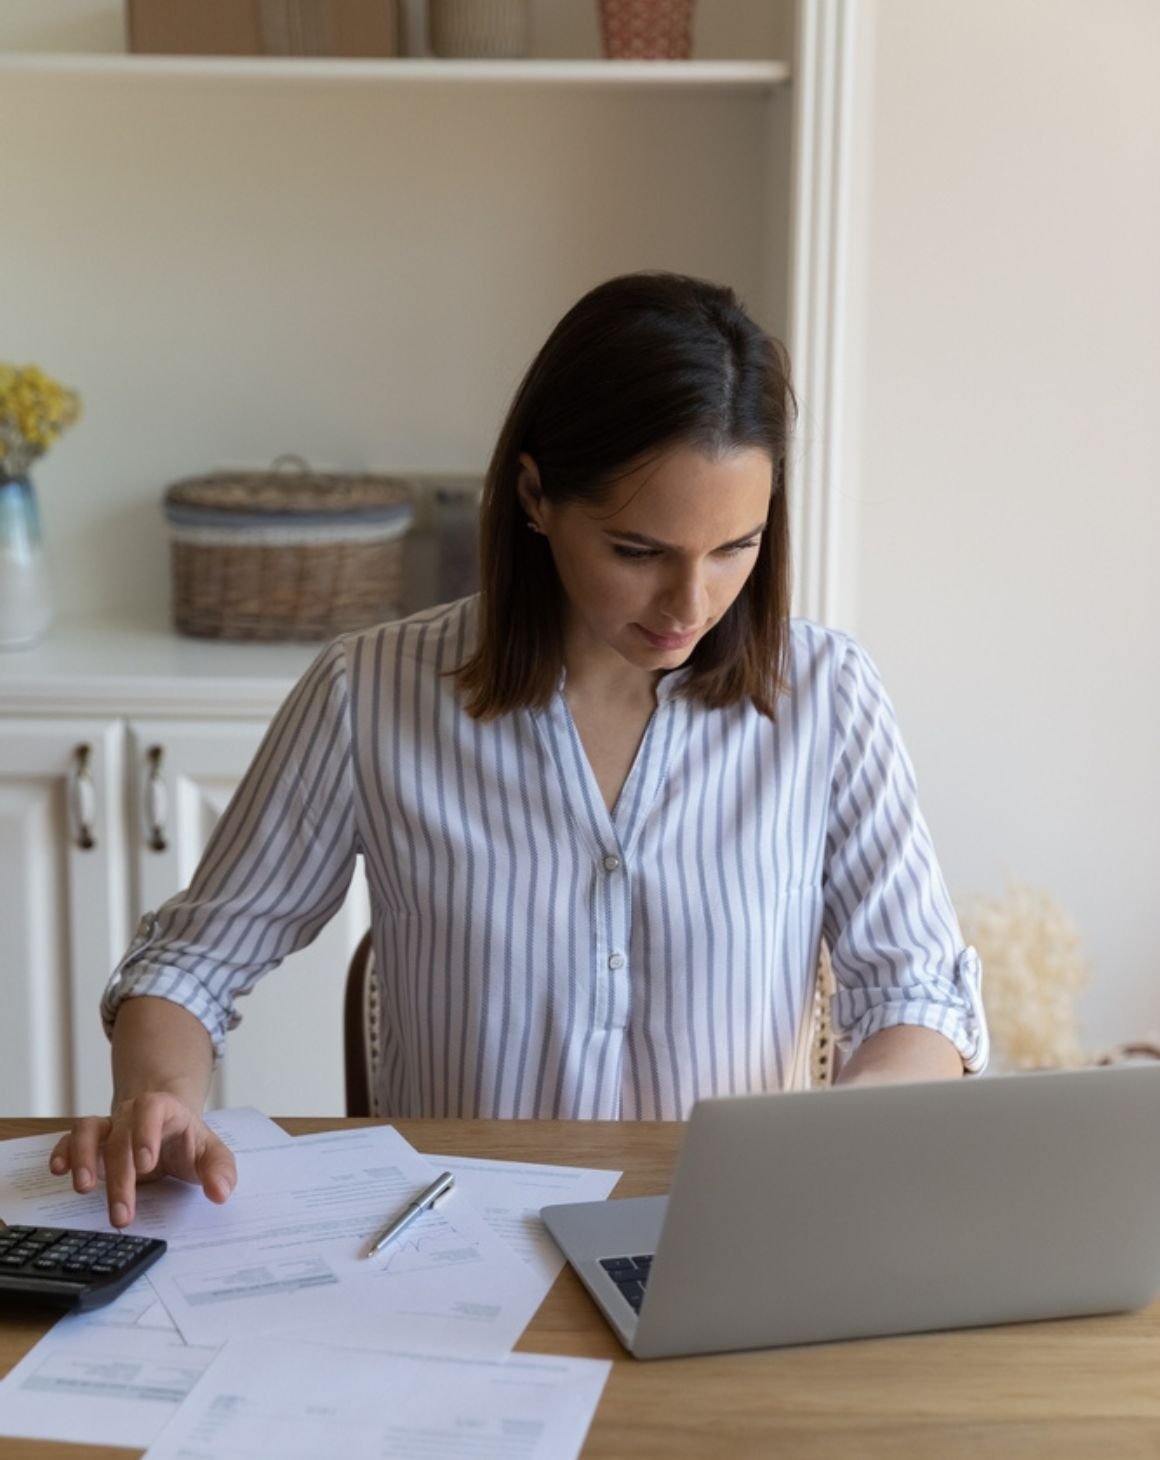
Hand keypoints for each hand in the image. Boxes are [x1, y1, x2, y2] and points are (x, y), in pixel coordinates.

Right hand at [49, 1092, 236, 1227]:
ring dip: (83, 1157)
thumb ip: (220, 1170)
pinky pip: (71, 1139)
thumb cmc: (188, 1143)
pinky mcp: (93, 1141)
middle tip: (122, 1214)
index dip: (145, 1132)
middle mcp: (132, 1115)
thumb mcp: (211, 1153)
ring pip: (88, 1130)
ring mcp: (110, 1126)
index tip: (145, 1163)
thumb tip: (220, 1193)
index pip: (152, 1108)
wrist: (169, 1127)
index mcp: (164, 1110)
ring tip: (84, 1188)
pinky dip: (63, 1152)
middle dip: (120, 1177)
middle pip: (120, 1136)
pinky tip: (59, 1171)